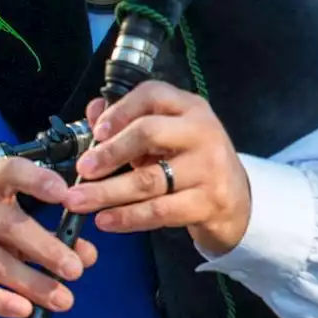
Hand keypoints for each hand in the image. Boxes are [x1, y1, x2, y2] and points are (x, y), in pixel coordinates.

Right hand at [0, 158, 98, 317]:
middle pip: (9, 225)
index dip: (38, 181)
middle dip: (46, 249)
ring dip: (33, 284)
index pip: (11, 171)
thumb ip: (51, 235)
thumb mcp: (13, 222)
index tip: (66, 195)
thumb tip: (87, 255)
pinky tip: (24, 309)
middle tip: (75, 270)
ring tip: (62, 299)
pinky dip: (0, 301)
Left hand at [62, 81, 251, 254]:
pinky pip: (160, 211)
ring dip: (108, 192)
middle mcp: (202, 132)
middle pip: (149, 134)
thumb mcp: (168, 135)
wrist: (238, 200)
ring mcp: (209, 168)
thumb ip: (130, 121)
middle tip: (82, 170)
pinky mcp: (209, 202)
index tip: (95, 132)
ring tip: (78, 201)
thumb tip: (92, 111)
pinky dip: (129, 217)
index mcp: (190, 108)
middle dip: (110, 152)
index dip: (120, 111)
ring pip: (150, 179)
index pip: (152, 96)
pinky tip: (105, 221)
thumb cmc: (193, 161)